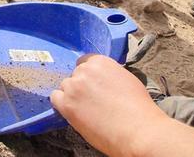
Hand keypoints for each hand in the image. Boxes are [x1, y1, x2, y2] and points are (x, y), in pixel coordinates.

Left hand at [50, 55, 169, 155]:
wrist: (137, 130)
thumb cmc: (138, 108)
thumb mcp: (126, 79)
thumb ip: (109, 75)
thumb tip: (103, 80)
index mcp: (100, 62)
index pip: (85, 62)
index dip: (88, 76)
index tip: (91, 85)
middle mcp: (85, 71)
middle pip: (75, 76)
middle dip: (81, 87)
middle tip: (92, 101)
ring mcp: (74, 87)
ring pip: (65, 87)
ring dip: (72, 96)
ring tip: (86, 110)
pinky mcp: (67, 105)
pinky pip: (55, 98)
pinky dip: (61, 104)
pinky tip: (73, 112)